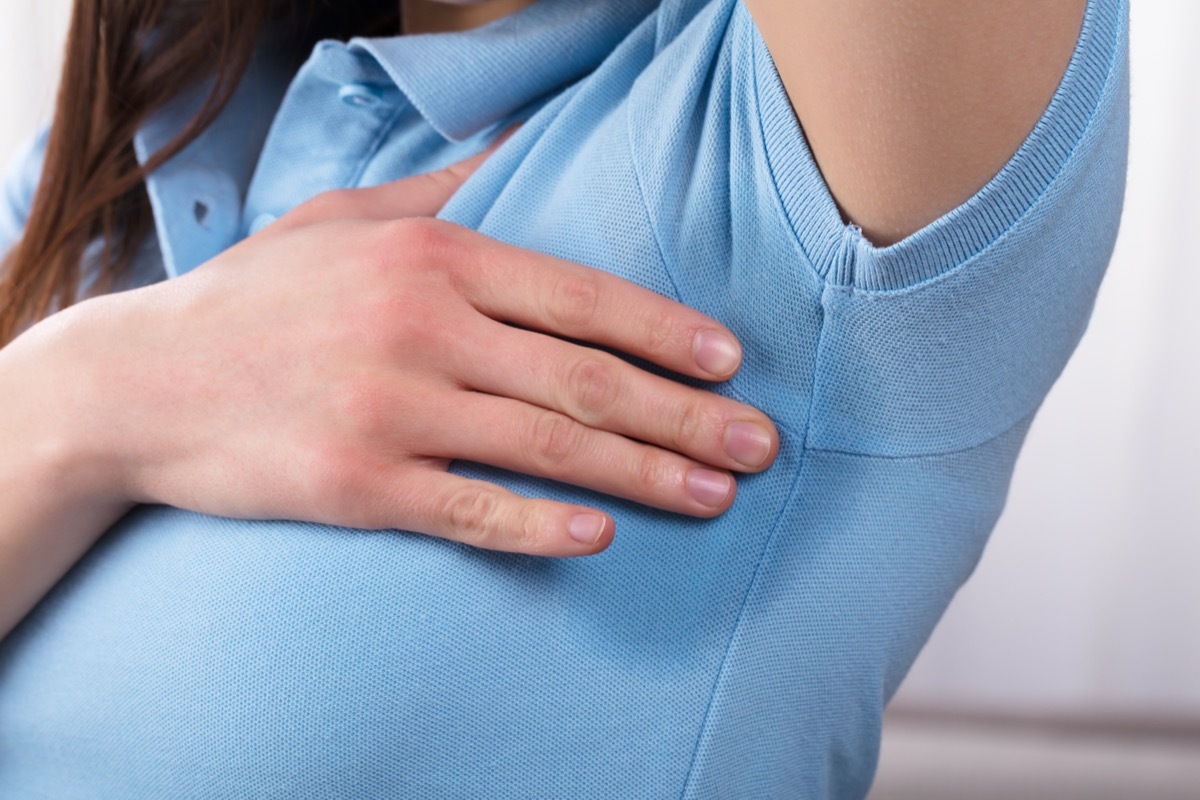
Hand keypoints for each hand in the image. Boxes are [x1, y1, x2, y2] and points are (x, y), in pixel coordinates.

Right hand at [66, 135, 778, 555]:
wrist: (140, 381)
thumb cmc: (256, 298)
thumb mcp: (341, 218)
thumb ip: (439, 190)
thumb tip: (518, 149)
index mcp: (431, 258)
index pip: (582, 295)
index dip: (667, 331)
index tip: (731, 362)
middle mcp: (422, 328)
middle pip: (586, 378)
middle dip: (687, 414)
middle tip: (761, 444)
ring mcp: (391, 411)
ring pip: (549, 447)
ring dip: (645, 475)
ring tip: (714, 494)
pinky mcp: (357, 486)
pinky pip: (473, 511)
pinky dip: (542, 526)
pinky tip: (600, 537)